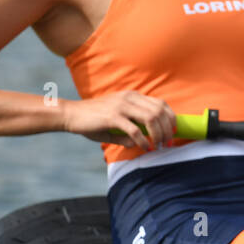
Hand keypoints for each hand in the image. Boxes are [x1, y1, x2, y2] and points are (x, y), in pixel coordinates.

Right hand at [61, 91, 175, 150]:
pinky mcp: (113, 117)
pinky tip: (145, 147)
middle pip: (159, 111)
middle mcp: (129, 98)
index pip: (160, 103)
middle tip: (168, 142)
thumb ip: (128, 131)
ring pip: (151, 118)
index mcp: (132, 96)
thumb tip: (136, 144)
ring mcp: (121, 106)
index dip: (171, 117)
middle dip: (168, 128)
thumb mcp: (114, 122)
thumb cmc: (92, 119)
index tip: (174, 131)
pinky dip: (143, 140)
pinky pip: (135, 130)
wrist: (70, 114)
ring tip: (159, 146)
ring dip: (159, 134)